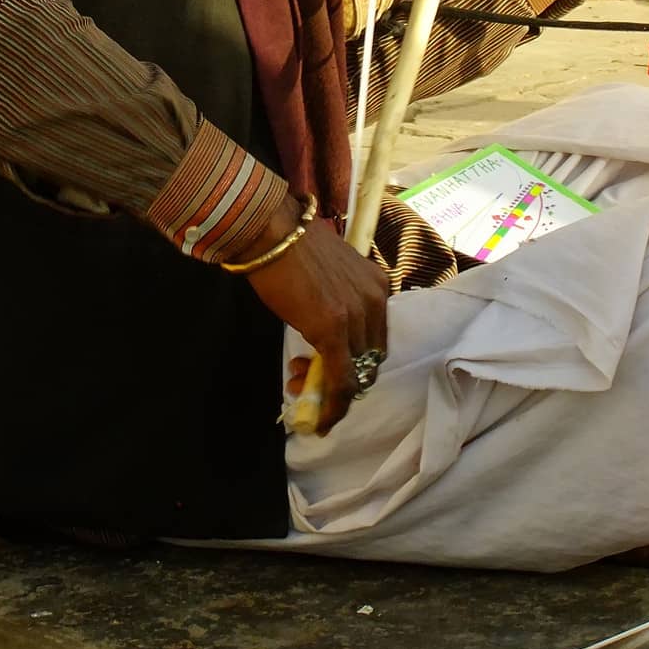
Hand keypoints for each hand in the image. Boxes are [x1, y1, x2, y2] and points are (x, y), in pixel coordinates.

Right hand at [241, 197, 388, 434]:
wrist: (271, 230)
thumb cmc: (291, 245)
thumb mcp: (329, 274)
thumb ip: (337, 301)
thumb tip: (323, 328)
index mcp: (377, 285)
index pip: (376, 336)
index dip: (355, 358)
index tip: (329, 367)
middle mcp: (375, 301)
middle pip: (369, 357)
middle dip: (342, 375)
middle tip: (306, 375)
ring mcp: (356, 316)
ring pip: (356, 373)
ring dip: (330, 390)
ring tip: (298, 382)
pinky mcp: (333, 331)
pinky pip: (341, 381)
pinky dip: (333, 405)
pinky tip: (320, 419)